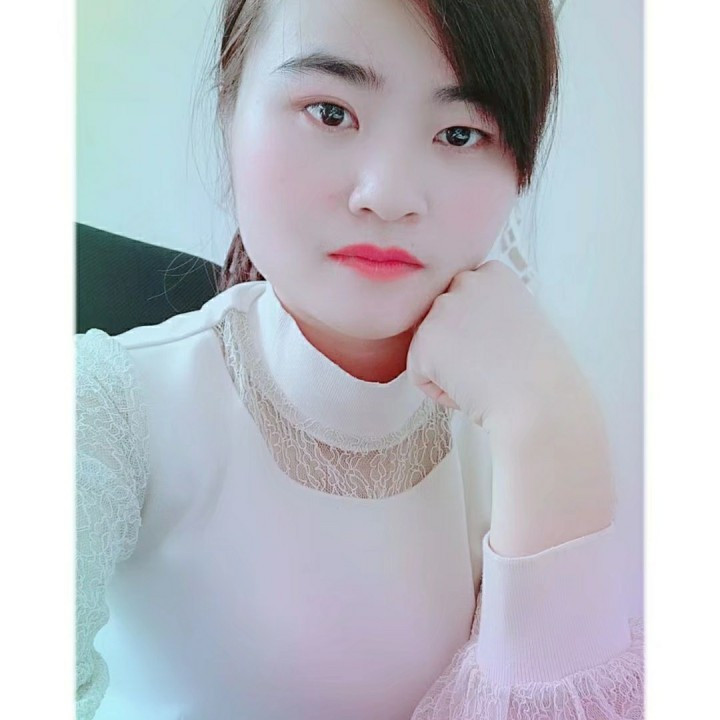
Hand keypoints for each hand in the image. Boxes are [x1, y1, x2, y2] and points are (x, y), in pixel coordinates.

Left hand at [406, 260, 588, 436]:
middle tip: (493, 364)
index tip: (502, 346)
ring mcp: (441, 310)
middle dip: (458, 345)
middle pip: (442, 320)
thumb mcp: (522, 320)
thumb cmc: (540, 374)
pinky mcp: (423, 342)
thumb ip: (489, 309)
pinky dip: (438, 390)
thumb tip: (464, 325)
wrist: (539, 402)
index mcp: (493, 273)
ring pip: (428, 346)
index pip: (463, 300)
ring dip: (447, 367)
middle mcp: (465, 281)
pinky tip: (469, 390)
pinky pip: (419, 374)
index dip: (479, 331)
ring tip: (485, 377)